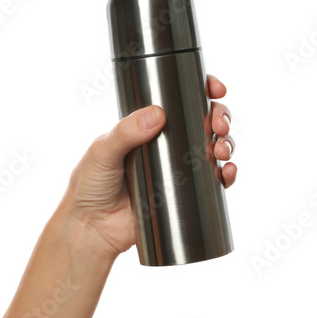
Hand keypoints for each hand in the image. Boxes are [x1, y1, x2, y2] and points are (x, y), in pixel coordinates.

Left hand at [57, 75, 236, 259]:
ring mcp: (177, 169)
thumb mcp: (102, 151)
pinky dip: (227, 175)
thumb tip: (157, 114)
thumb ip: (125, 132)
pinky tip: (227, 173)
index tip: (214, 88)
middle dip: (220, 116)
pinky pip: (213, 181)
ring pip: (213, 147)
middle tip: (218, 124)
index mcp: (147, 126)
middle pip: (203, 121)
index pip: (179, 100)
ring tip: (220, 150)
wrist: (92, 229)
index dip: (201, 90)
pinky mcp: (184, 194)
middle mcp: (166, 143)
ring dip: (226, 143)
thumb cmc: (89, 186)